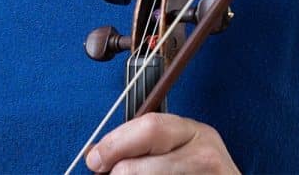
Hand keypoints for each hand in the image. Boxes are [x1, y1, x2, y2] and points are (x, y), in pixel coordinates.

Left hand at [85, 112, 239, 173]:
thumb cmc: (198, 172)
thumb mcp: (177, 149)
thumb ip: (142, 144)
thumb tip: (96, 153)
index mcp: (195, 132)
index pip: (149, 128)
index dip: (115, 143)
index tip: (94, 158)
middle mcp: (204, 155)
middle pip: (143, 165)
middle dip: (119, 172)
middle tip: (108, 174)